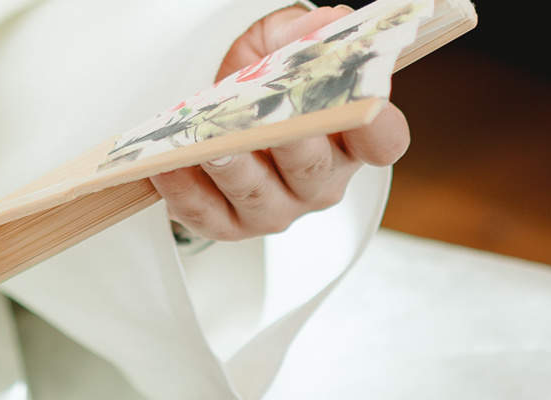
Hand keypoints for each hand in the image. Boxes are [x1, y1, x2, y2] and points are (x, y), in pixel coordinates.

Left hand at [150, 4, 411, 240]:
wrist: (218, 118)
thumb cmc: (262, 89)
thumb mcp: (280, 47)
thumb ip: (301, 33)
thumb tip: (323, 22)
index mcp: (349, 141)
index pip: (383, 142)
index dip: (379, 128)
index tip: (365, 107)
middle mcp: (319, 182)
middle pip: (311, 169)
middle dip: (289, 143)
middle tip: (265, 120)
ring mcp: (277, 209)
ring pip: (257, 195)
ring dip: (231, 168)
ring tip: (206, 142)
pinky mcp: (230, 225)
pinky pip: (207, 214)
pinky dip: (185, 191)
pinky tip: (167, 165)